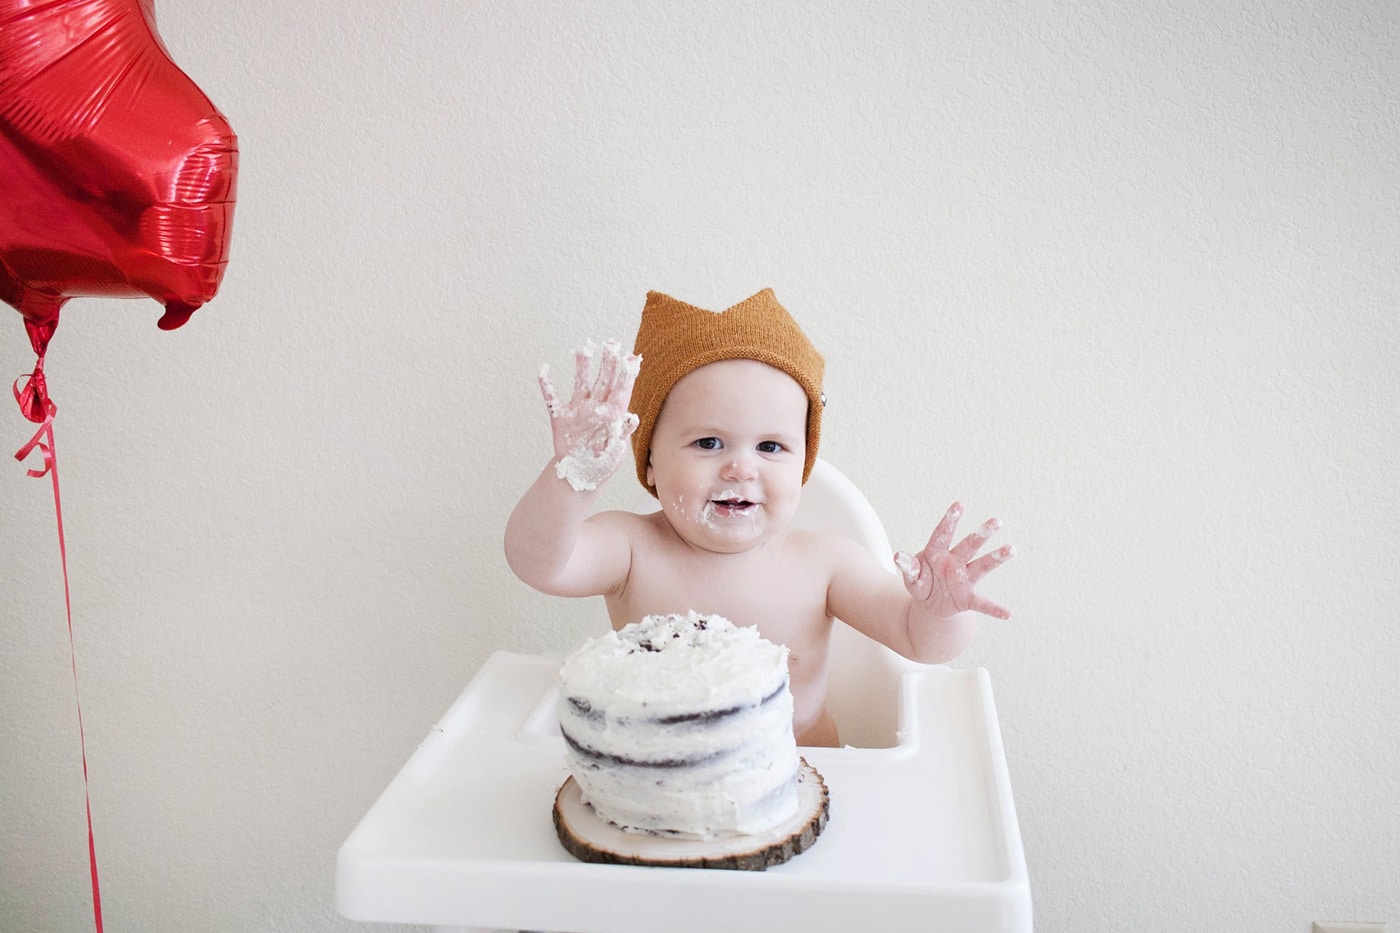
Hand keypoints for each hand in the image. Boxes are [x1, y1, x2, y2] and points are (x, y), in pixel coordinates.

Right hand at [538, 339, 640, 491]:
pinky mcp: (560, 419)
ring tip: (583, 350)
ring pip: (580, 383)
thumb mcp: (615, 454)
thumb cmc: (601, 465)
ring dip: (581, 367)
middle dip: (607, 363)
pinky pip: (552, 399)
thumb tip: (632, 418)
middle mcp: (596, 408)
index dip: (626, 375)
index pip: (621, 391)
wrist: (579, 477)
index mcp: (613, 416)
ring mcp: (578, 411)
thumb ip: (622, 436)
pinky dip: (547, 385)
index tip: (631, 358)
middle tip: (611, 344)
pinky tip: (543, 369)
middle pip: (603, 381)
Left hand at [895, 503, 1013, 620]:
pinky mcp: (968, 598)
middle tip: (996, 521)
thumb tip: (899, 556)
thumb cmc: (922, 582)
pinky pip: (982, 604)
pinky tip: (1008, 613)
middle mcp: (954, 562)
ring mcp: (964, 580)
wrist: (930, 605)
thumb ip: (908, 567)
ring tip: (1011, 549)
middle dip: (981, 534)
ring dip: (996, 558)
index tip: (959, 504)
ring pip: (982, 566)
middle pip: (969, 545)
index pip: (943, 534)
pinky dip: (995, 609)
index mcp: (937, 553)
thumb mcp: (911, 577)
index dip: (950, 520)